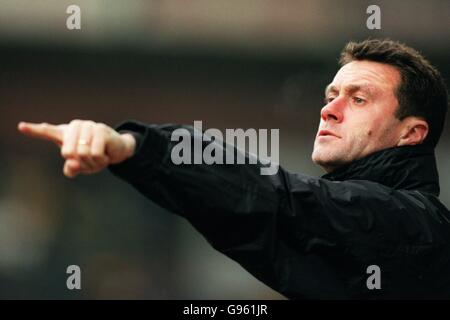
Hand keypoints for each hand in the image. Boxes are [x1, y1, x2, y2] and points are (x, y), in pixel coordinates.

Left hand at [18, 120, 135, 177]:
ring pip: (83, 154)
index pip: (48, 131)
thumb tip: (72, 165)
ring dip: (93, 162)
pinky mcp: (101, 130)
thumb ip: (72, 168)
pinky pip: (95, 153)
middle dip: (81, 163)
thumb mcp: (82, 166)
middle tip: (90, 160)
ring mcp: (88, 126)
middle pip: (68, 153)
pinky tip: (106, 155)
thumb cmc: (96, 156)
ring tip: (99, 157)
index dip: (34, 130)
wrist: (118, 149)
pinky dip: (101, 160)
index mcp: (66, 133)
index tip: (21, 127)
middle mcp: (76, 126)